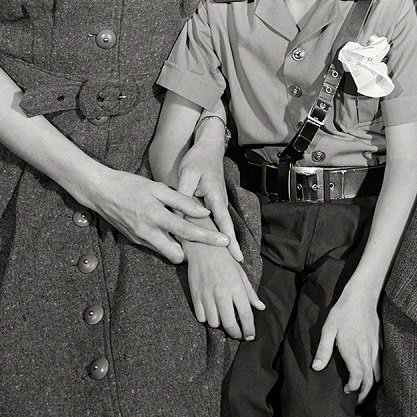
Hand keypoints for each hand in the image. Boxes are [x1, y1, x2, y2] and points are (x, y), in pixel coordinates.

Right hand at [90, 168, 229, 263]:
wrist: (100, 192)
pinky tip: (169, 229)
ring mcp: (140, 239)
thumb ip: (181, 200)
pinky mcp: (134, 241)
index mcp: (156, 217)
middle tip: (201, 240)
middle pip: (177, 255)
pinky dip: (165, 241)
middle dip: (191, 251)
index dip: (208, 238)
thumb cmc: (130, 185)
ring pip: (166, 253)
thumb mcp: (157, 187)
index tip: (224, 242)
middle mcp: (148, 233)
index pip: (188, 232)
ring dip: (178, 247)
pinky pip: (155, 247)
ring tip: (186, 233)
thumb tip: (203, 211)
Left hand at [178, 131, 241, 262]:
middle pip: (226, 231)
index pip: (225, 225)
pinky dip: (216, 234)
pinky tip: (213, 245)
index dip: (230, 242)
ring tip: (226, 263)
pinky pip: (215, 222)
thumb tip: (179, 216)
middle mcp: (220, 203)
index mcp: (216, 198)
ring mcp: (218, 203)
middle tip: (234, 268)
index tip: (237, 258)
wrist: (208, 147)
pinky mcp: (212, 203)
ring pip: (221, 227)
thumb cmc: (198, 160)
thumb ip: (184, 195)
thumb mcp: (188, 174)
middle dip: (230, 249)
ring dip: (224, 243)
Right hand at [186, 243, 264, 338]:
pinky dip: (206, 318)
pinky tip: (210, 312)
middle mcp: (222, 293)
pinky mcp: (195, 295)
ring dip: (219, 324)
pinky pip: (201, 317)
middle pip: (229, 323)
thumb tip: (261, 307)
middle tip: (237, 334)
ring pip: (214, 322)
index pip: (246, 314)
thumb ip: (250, 293)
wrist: (204, 248)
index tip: (249, 335)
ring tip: (223, 318)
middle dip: (235, 333)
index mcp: (236, 287)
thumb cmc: (225, 260)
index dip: (249, 328)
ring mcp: (207, 295)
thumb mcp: (241, 274)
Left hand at [312, 284, 380, 402]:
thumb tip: (316, 368)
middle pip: (370, 380)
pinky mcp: (379, 342)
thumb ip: (323, 350)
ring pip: (377, 373)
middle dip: (364, 393)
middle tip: (356, 400)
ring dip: (371, 384)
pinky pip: (381, 363)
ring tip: (362, 389)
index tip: (346, 391)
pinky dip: (377, 372)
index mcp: (353, 351)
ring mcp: (375, 348)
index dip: (353, 388)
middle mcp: (366, 352)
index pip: (358, 378)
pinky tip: (371, 373)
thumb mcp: (328, 329)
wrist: (362, 295)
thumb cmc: (343, 312)